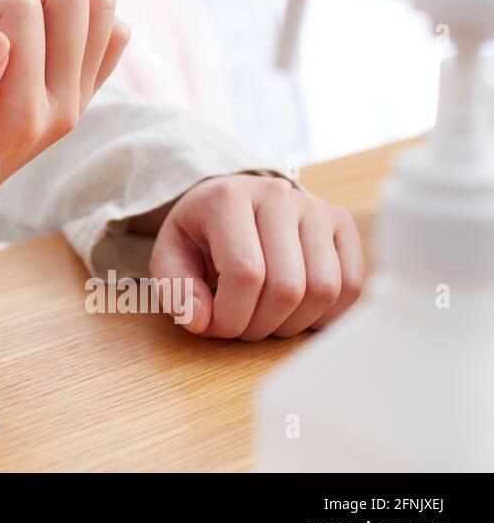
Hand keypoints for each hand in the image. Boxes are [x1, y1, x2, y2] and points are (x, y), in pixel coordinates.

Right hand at [0, 0, 128, 279]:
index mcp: (19, 115)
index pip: (25, 13)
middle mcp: (60, 108)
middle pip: (74, 0)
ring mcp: (75, 102)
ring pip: (99, 9)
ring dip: (50, 4)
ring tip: (10, 28)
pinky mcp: (78, 96)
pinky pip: (108, 37)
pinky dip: (73, 22)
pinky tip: (33, 38)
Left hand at [148, 174, 363, 338]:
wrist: (231, 201)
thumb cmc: (200, 233)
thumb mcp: (171, 255)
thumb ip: (176, 289)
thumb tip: (200, 321)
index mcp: (228, 197)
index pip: (244, 273)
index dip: (230, 316)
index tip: (213, 325)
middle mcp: (278, 196)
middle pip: (287, 286)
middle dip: (260, 325)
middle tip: (240, 326)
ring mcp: (315, 208)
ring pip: (324, 289)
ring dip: (293, 324)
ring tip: (266, 319)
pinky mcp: (342, 225)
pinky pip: (351, 286)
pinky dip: (325, 315)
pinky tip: (296, 313)